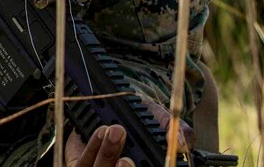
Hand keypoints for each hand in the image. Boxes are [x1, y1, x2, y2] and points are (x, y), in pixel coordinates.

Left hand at [63, 101, 194, 166]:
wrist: (114, 102)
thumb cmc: (143, 116)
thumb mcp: (164, 121)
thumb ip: (178, 131)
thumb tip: (182, 144)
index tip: (139, 163)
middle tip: (126, 160)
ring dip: (107, 155)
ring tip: (114, 131)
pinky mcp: (81, 165)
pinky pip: (83, 165)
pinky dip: (93, 147)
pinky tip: (101, 131)